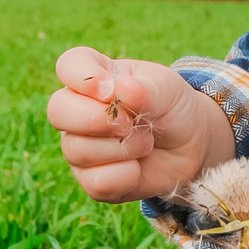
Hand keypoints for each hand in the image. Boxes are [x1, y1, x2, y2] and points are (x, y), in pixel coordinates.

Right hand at [47, 47, 234, 202]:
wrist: (191, 146)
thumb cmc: (172, 108)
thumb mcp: (168, 90)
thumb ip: (146, 89)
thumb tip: (121, 88)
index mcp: (94, 77)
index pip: (68, 66)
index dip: (83, 78)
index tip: (109, 90)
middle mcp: (78, 110)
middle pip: (57, 110)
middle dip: (97, 119)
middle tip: (130, 122)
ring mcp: (80, 146)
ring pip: (77, 150)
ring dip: (123, 148)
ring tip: (146, 142)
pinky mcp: (91, 180)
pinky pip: (96, 181)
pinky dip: (127, 176)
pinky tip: (138, 166)